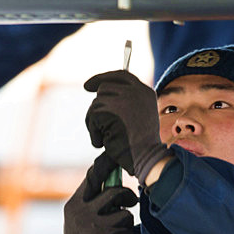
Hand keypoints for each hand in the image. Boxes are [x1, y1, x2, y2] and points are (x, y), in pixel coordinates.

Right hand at [53, 153, 137, 233]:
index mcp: (74, 204)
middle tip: (130, 201)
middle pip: (116, 193)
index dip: (107, 165)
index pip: (92, 177)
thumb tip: (113, 178)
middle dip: (127, 197)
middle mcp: (83, 212)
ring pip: (125, 214)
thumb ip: (91, 201)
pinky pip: (127, 232)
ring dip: (125, 224)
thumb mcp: (77, 218)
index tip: (116, 157)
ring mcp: (95, 226)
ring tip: (116, 233)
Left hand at [84, 70, 168, 185]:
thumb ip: (127, 105)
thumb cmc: (142, 146)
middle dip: (97, 108)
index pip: (122, 75)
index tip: (88, 86)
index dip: (103, 78)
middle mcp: (136, 91)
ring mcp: (123, 98)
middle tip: (96, 126)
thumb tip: (102, 98)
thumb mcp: (140, 119)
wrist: (146, 158)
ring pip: (96, 104)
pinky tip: (105, 142)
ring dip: (96, 123)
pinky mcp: (110, 108)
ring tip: (108, 138)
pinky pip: (92, 116)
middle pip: (104, 89)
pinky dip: (94, 132)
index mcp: (145, 92)